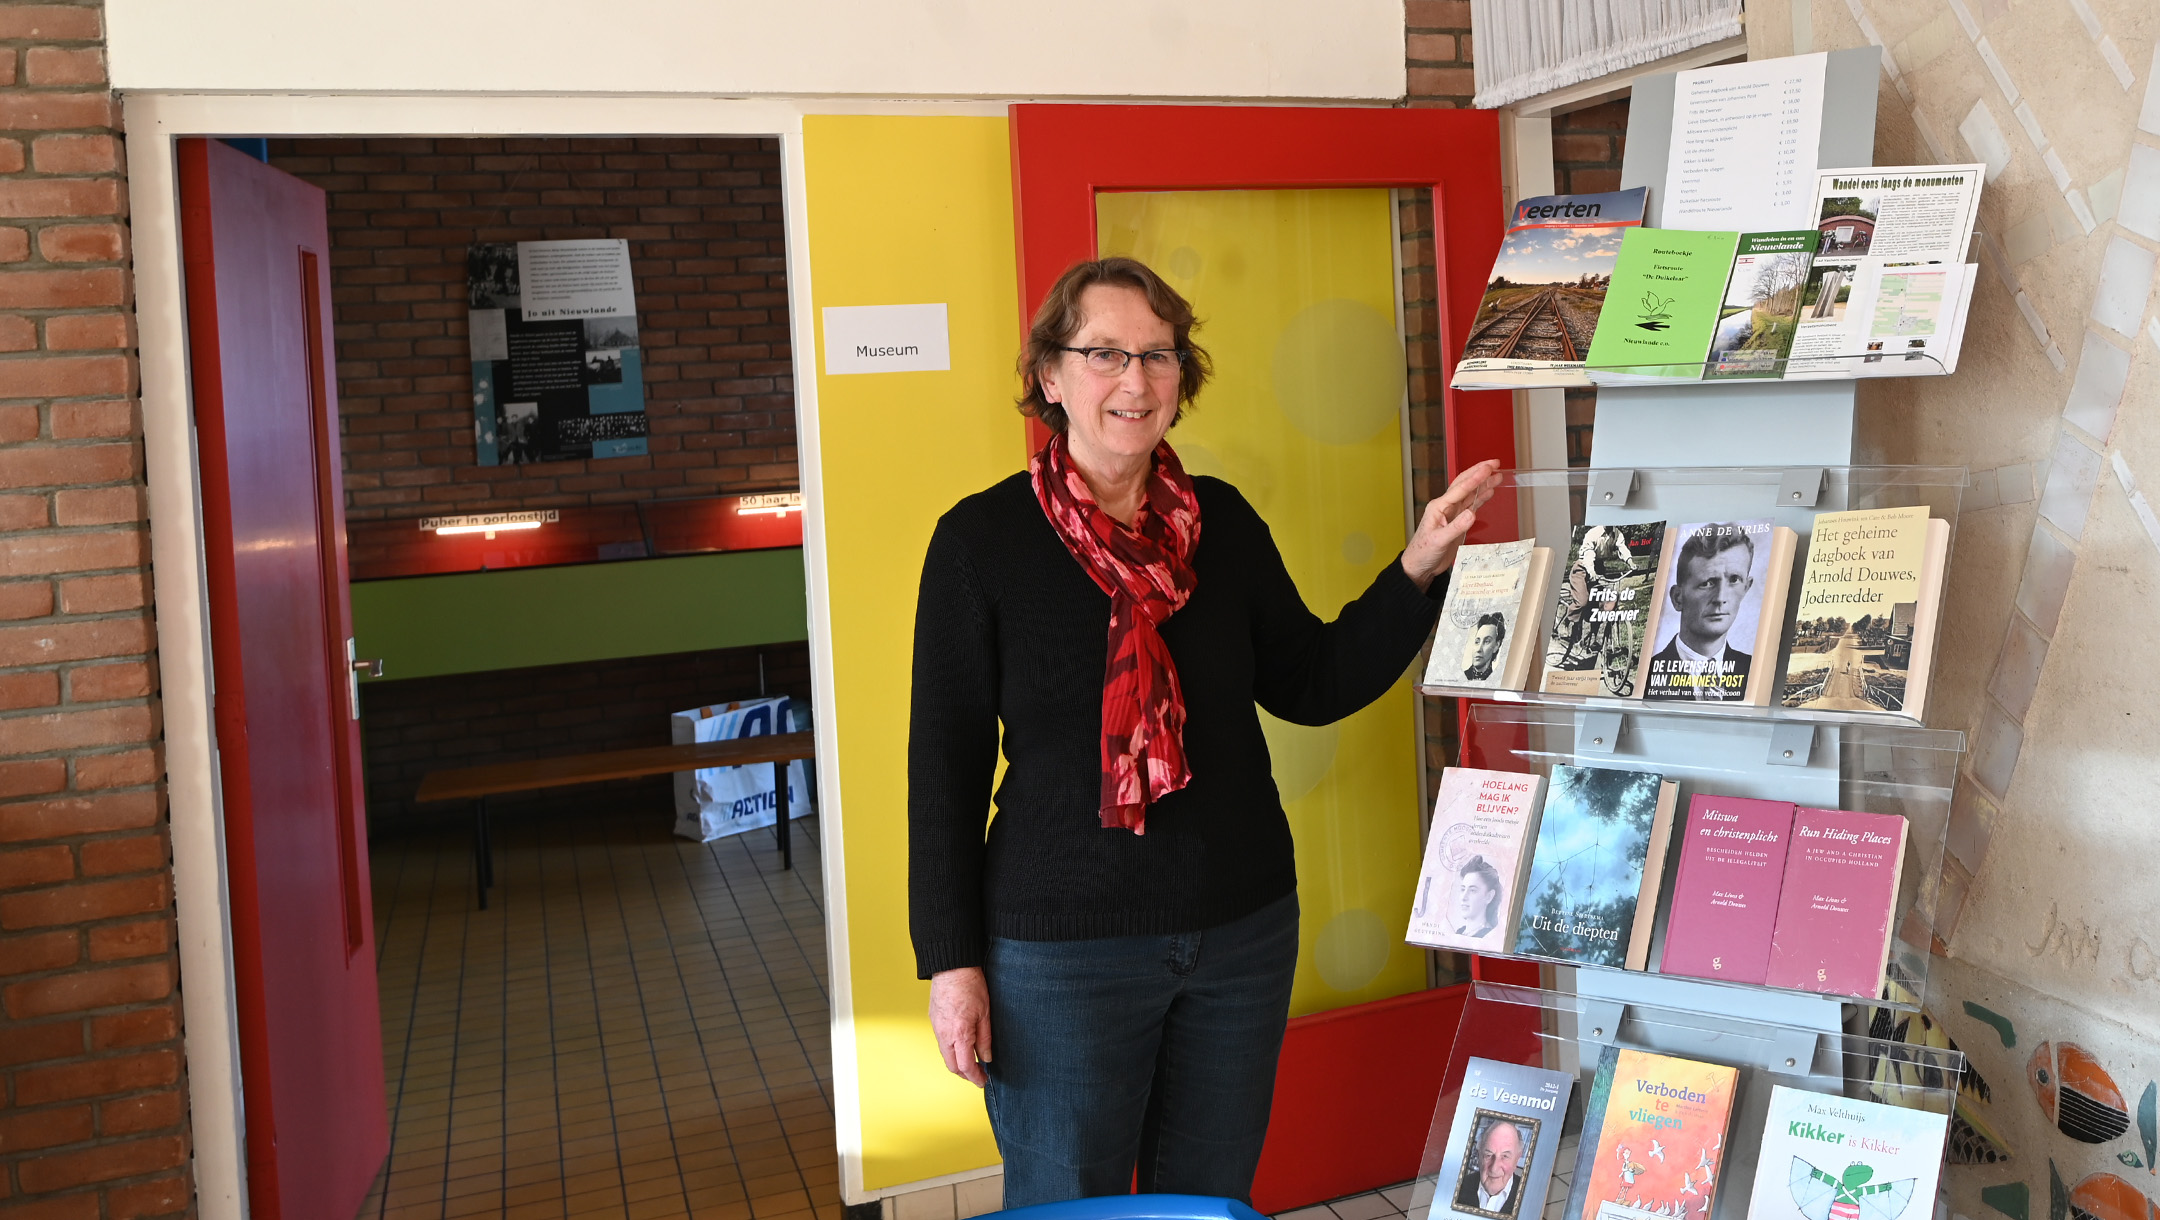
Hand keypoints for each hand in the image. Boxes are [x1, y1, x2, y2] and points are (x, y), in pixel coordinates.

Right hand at [929, 967, 991, 1086]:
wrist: (951, 966)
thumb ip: (985, 1039)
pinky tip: (961, 1046)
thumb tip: (987, 1058)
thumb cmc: (971, 986)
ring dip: (957, 1063)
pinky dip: (951, 1051)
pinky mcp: (934, 1021)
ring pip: (945, 1055)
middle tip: (978, 1074)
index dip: (975, 1077)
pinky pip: (941, 1043)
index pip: (966, 1066)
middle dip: (965, 1074)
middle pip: (952, 1066)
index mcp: (960, 1034)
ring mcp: (937, 1028)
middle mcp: (944, 1035)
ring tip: (972, 1061)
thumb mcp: (985, 1014)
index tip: (983, 1081)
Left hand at [1402, 459, 1503, 590]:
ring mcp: (1452, 514)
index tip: (1488, 468)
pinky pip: (1472, 505)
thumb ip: (1456, 527)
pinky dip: (1481, 497)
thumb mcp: (1439, 541)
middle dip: (1480, 472)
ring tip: (1498, 474)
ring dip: (1484, 484)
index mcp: (1439, 507)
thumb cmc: (1423, 552)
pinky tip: (1490, 492)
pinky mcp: (1458, 522)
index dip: (1475, 478)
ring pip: (1470, 494)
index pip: (1460, 489)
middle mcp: (1446, 507)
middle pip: (1465, 484)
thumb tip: (1472, 513)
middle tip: (1495, 463)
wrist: (1420, 566)